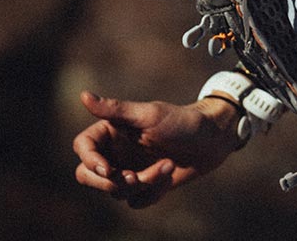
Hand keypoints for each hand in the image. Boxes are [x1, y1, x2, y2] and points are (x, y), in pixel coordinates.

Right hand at [71, 91, 239, 207]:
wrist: (213, 139)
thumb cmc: (182, 121)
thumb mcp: (149, 115)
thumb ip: (116, 110)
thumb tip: (84, 96)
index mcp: (111, 130)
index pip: (83, 148)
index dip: (90, 161)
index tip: (108, 169)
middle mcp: (115, 151)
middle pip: (88, 176)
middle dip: (112, 182)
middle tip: (135, 177)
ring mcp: (128, 169)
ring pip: (116, 191)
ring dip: (143, 183)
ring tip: (168, 164)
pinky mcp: (144, 185)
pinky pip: (136, 201)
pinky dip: (153, 192)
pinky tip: (170, 173)